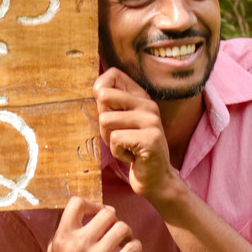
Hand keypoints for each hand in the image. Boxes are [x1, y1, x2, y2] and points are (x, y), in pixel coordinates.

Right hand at [37, 196, 141, 251]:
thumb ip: (65, 232)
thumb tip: (85, 211)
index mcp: (62, 238)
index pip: (76, 203)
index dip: (91, 204)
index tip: (97, 213)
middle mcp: (77, 246)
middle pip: (107, 214)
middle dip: (114, 219)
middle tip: (115, 229)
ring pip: (122, 229)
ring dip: (127, 232)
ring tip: (124, 240)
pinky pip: (132, 250)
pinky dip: (135, 247)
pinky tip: (131, 251)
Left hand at [93, 68, 176, 199]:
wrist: (155, 178)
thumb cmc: (132, 149)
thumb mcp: (121, 123)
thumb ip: (110, 105)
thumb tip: (96, 90)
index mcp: (141, 97)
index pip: (114, 74)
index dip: (99, 89)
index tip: (104, 108)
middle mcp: (148, 105)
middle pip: (104, 97)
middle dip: (102, 121)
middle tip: (117, 136)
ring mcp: (151, 121)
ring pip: (106, 120)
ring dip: (109, 140)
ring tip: (125, 147)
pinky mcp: (151, 139)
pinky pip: (114, 140)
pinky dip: (117, 152)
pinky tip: (131, 156)